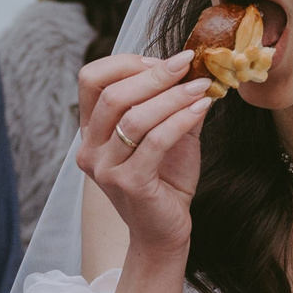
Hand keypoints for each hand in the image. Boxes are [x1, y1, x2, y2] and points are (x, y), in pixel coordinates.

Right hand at [75, 53, 212, 257]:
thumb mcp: (168, 133)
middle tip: (187, 64)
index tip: (162, 61)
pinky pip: (155, 141)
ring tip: (201, 86)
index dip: (125, 63)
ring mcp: (105, 169)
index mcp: (91, 131)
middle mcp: (89, 149)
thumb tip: (194, 66)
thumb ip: (172, 102)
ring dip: (172, 96)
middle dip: (154, 75)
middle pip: (112, 95)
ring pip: (133, 117)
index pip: (91, 80)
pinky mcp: (129, 183)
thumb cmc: (165, 180)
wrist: (165, 231)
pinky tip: (202, 107)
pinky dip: (181, 119)